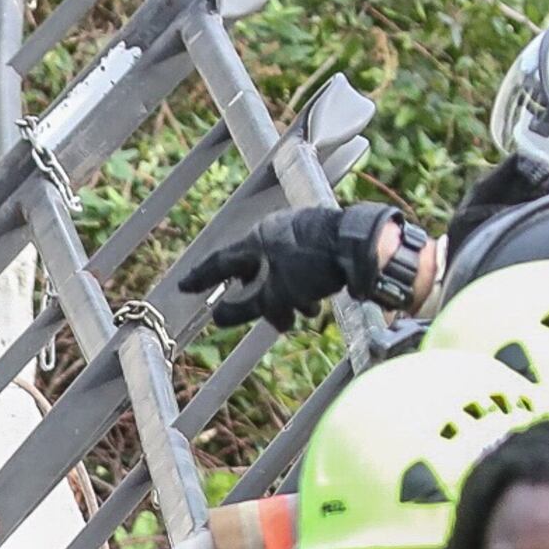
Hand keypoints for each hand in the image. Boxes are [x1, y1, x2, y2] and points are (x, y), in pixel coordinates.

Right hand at [174, 204, 399, 332]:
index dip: (202, 278)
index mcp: (256, 240)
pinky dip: (303, 287)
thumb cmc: (314, 267)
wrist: (362, 247)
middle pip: (255, 270)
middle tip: (265, 316)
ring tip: (300, 316)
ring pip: (281, 271)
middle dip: (260, 298)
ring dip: (287, 297)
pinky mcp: (321, 237)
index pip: (220, 262)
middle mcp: (274, 231)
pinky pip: (301, 265)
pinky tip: (316, 303)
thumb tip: (218, 317)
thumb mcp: (276, 295)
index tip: (185, 287)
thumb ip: (245, 308)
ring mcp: (299, 231)